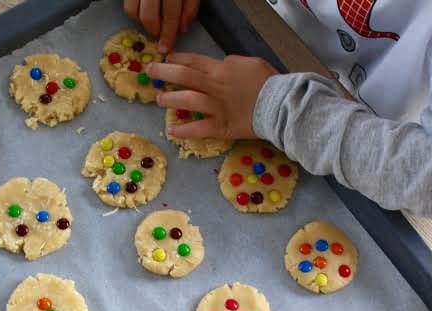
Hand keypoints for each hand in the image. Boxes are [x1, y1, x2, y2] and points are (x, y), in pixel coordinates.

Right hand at [123, 0, 199, 53]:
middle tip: (160, 36)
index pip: (171, 12)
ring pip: (135, 12)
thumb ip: (190, 5)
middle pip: (149, 15)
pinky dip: (135, 14)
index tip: (166, 47)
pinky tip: (145, 12)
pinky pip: (128, 6)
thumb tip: (182, 28)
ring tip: (154, 22)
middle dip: (155, 31)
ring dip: (144, 23)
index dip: (169, 33)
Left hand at [146, 53, 277, 138]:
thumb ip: (232, 64)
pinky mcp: (221, 126)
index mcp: (222, 69)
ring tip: (160, 100)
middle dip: (164, 72)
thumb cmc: (270, 83)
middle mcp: (215, 86)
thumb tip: (222, 65)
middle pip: (184, 76)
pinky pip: (198, 129)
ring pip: (187, 100)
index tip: (167, 59)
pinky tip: (171, 130)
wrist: (281, 104)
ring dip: (170, 100)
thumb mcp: (250, 64)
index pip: (194, 61)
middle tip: (151, 72)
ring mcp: (216, 107)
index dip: (178, 59)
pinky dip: (184, 130)